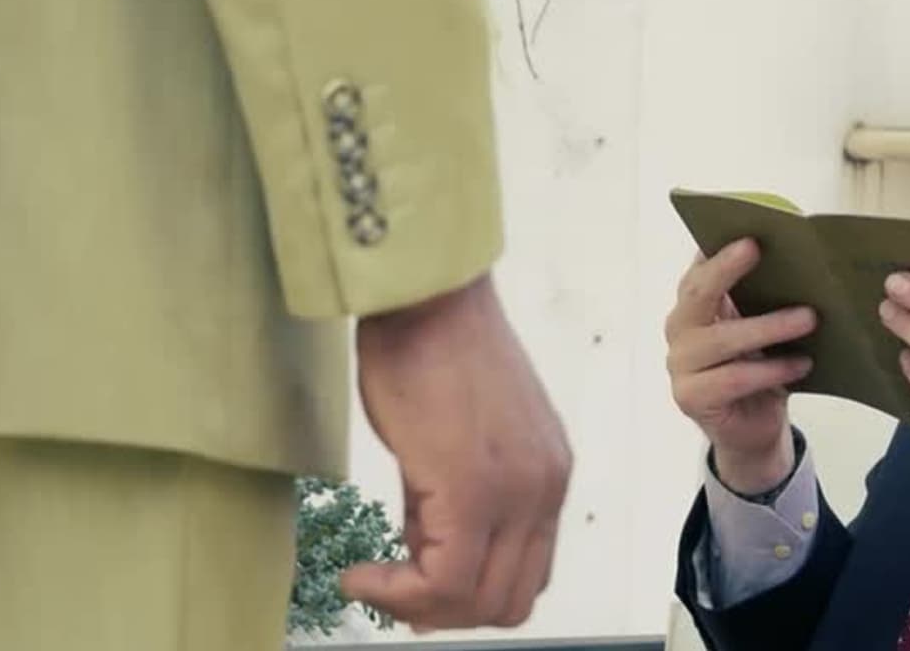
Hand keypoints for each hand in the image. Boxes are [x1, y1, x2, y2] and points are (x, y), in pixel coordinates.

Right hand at [341, 274, 571, 630]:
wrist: (425, 299)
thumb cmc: (431, 349)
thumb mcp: (459, 438)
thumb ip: (451, 499)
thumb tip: (421, 553)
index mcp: (547, 475)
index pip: (527, 574)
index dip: (468, 596)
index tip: (412, 584)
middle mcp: (545, 488)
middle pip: (509, 600)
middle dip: (444, 610)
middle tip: (392, 589)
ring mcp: (518, 490)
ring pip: (481, 600)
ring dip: (420, 604)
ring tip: (375, 576)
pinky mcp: (475, 489)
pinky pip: (445, 579)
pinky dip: (399, 591)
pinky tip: (363, 572)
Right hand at [664, 238, 816, 493]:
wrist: (754, 429)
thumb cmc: (762, 366)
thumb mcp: (764, 326)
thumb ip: (765, 296)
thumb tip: (802, 259)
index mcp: (694, 303)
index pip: (698, 266)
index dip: (716, 246)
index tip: (743, 226)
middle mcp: (679, 328)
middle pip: (696, 293)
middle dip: (726, 268)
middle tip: (756, 248)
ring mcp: (680, 364)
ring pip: (722, 340)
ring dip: (769, 326)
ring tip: (810, 318)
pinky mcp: (691, 397)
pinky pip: (734, 378)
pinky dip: (771, 370)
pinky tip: (802, 365)